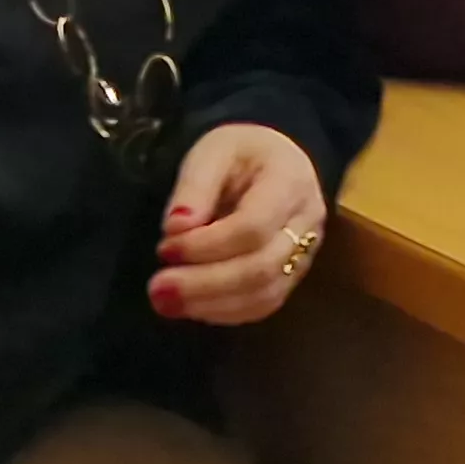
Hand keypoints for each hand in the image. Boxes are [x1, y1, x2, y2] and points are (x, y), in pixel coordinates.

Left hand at [152, 124, 327, 326]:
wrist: (273, 161)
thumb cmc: (240, 153)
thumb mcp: (212, 151)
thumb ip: (194, 186)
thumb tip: (176, 229)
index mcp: (290, 180)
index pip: (253, 226)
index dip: (206, 246)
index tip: (165, 248)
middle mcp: (307, 221)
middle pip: (261, 267)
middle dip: (205, 283)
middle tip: (157, 289)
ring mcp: (306, 252)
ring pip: (266, 293)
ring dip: (212, 304)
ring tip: (167, 303)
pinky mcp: (294, 274)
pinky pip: (265, 304)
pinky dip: (226, 312)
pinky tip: (193, 307)